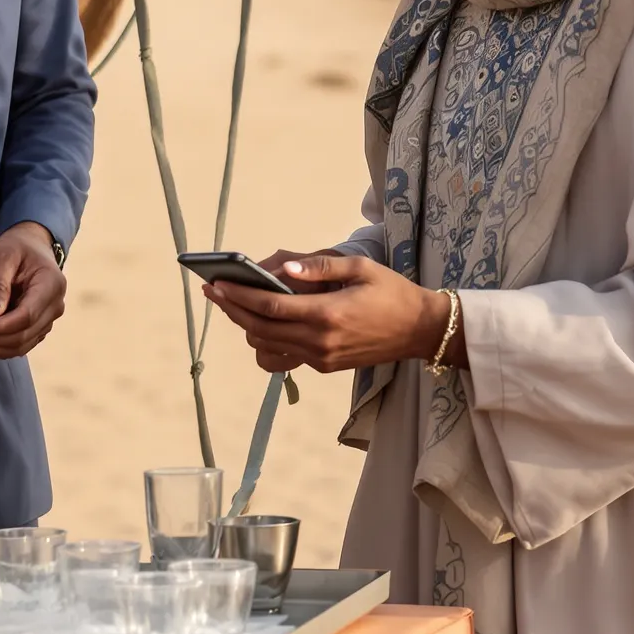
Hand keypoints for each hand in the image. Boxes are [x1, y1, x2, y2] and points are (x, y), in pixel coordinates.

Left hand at [0, 223, 65, 360]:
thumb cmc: (16, 247)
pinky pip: (20, 344)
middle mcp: (55, 306)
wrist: (31, 245)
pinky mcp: (39, 326)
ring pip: (21, 345)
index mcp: (51, 285)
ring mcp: (49, 319)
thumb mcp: (3, 258)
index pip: (26, 316)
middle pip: (22, 335)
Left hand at [200, 251, 456, 374]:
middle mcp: (320, 341)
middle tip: (213, 292)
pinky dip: (266, 341)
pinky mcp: (325, 366)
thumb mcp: (360, 268)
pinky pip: (284, 357)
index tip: (217, 284)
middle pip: (260, 328)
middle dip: (232, 309)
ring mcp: (321, 358)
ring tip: (233, 304)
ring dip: (246, 326)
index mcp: (327, 314)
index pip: (269, 306)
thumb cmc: (392, 292)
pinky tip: (261, 323)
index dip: (238, 296)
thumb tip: (281, 267)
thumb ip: (319, 266)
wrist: (420, 330)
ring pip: (267, 346)